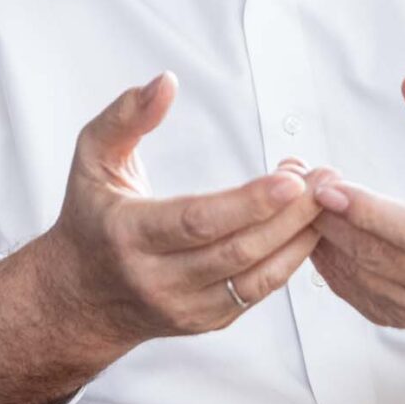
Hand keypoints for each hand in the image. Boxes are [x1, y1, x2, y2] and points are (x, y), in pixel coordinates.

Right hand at [38, 70, 324, 354]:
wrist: (79, 298)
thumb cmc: (89, 216)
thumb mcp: (91, 158)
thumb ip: (126, 117)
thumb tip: (167, 82)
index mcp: (129, 234)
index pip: (197, 221)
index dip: (249, 202)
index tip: (291, 179)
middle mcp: (157, 279)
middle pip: (237, 250)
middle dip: (290, 215)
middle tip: (325, 179)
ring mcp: (183, 308)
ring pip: (254, 278)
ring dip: (298, 237)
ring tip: (325, 198)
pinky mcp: (205, 322)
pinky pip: (255, 293)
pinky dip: (287, 261)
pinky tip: (306, 227)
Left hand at [307, 76, 404, 338]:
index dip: (370, 211)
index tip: (327, 187)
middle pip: (377, 253)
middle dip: (330, 216)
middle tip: (297, 176)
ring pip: (355, 272)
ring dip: (318, 231)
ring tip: (295, 188)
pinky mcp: (392, 316)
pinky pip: (345, 286)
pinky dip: (322, 252)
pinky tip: (311, 217)